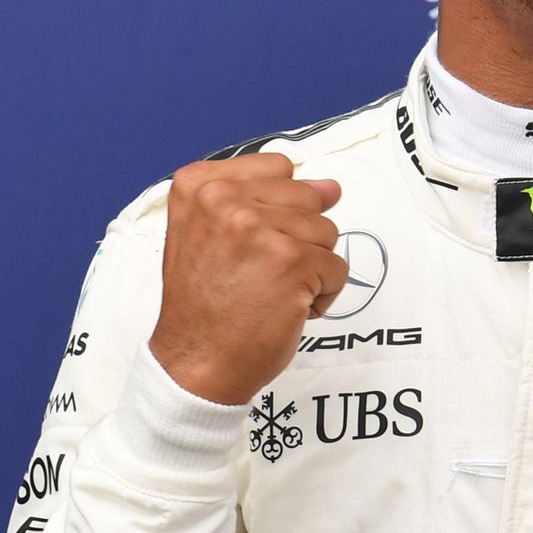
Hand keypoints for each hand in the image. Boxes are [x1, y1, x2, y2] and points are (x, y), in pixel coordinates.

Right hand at [149, 154, 346, 404]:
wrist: (195, 364)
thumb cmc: (204, 305)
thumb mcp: (210, 235)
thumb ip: (264, 200)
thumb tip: (331, 187)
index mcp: (198, 185)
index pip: (278, 168)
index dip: (279, 209)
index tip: (252, 242)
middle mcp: (224, 199)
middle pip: (307, 198)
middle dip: (297, 238)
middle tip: (257, 273)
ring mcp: (258, 228)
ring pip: (327, 231)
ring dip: (310, 268)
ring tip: (269, 292)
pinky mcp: (291, 261)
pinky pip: (337, 267)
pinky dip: (322, 294)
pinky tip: (286, 309)